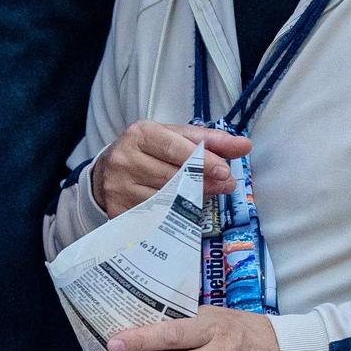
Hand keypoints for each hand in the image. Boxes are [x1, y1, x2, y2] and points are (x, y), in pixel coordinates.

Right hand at [91, 122, 250, 217]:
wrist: (107, 171)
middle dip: (205, 181)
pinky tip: (185, 211)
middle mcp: (125, 158)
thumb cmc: (148, 150)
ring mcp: (119, 187)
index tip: (225, 169)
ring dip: (194, 199)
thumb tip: (244, 145)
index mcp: (140, 133)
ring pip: (166, 198)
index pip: (175, 147)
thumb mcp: (173, 137)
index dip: (203, 160)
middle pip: (173, 175)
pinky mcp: (118, 210)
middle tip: (227, 184)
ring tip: (209, 195)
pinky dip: (174, 215)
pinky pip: (155, 217)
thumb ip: (208, 139)